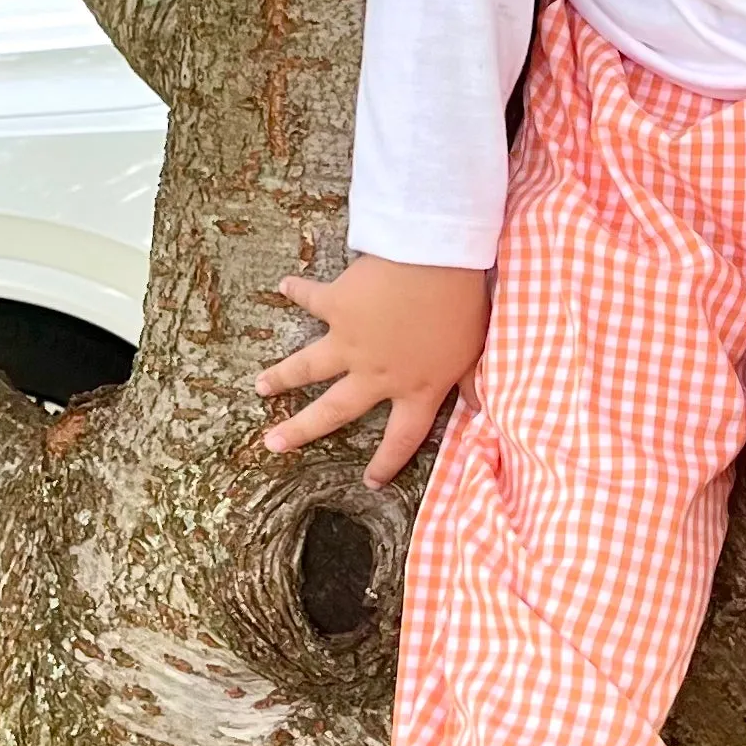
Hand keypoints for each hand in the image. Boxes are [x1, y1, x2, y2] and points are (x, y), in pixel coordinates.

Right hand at [255, 254, 490, 485]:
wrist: (436, 263)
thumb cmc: (462, 309)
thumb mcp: (475, 354)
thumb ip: (473, 385)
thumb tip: (486, 414)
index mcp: (415, 389)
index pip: (401, 437)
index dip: (388, 462)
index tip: (369, 482)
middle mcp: (376, 374)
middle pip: (335, 411)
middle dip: (302, 430)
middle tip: (272, 444)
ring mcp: (351, 342)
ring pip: (309, 367)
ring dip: (282, 376)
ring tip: (259, 387)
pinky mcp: (337, 305)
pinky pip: (312, 299)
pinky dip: (297, 291)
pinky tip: (283, 286)